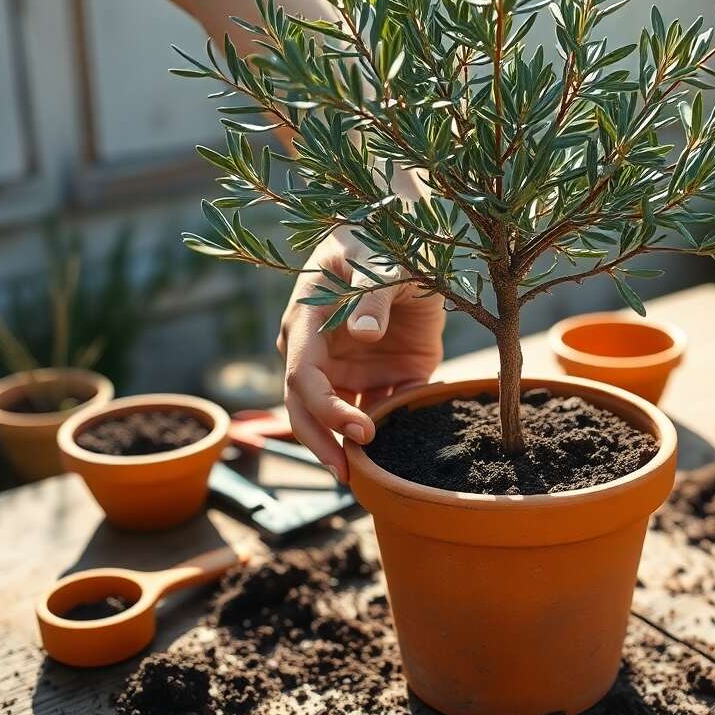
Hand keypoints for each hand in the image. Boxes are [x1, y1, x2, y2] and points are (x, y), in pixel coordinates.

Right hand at [278, 234, 443, 481]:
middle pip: (308, 408)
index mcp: (307, 322)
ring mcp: (351, 367)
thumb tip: (363, 332)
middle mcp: (321, 351)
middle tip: (349, 476)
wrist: (410, 236)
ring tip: (374, 477)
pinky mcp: (385, 376)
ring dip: (353, 446)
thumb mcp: (380, 260)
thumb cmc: (383, 240)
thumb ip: (371, 293)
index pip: (303, 376)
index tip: (358, 431)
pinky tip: (405, 448)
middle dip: (324, 443)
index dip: (325, 409)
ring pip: (341, 418)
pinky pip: (383, 411)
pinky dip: (392, 431)